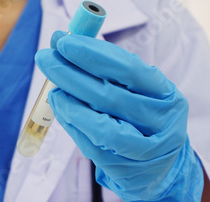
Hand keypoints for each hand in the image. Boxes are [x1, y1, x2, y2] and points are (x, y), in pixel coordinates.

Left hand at [35, 31, 203, 200]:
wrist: (160, 165)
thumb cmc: (139, 115)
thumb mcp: (134, 89)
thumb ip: (102, 66)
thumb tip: (61, 40)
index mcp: (164, 93)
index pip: (128, 68)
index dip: (92, 53)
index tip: (63, 41)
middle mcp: (159, 121)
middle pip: (108, 95)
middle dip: (70, 73)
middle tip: (45, 58)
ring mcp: (145, 149)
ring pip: (101, 125)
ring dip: (70, 103)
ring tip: (53, 90)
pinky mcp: (125, 169)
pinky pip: (92, 146)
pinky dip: (72, 124)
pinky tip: (61, 109)